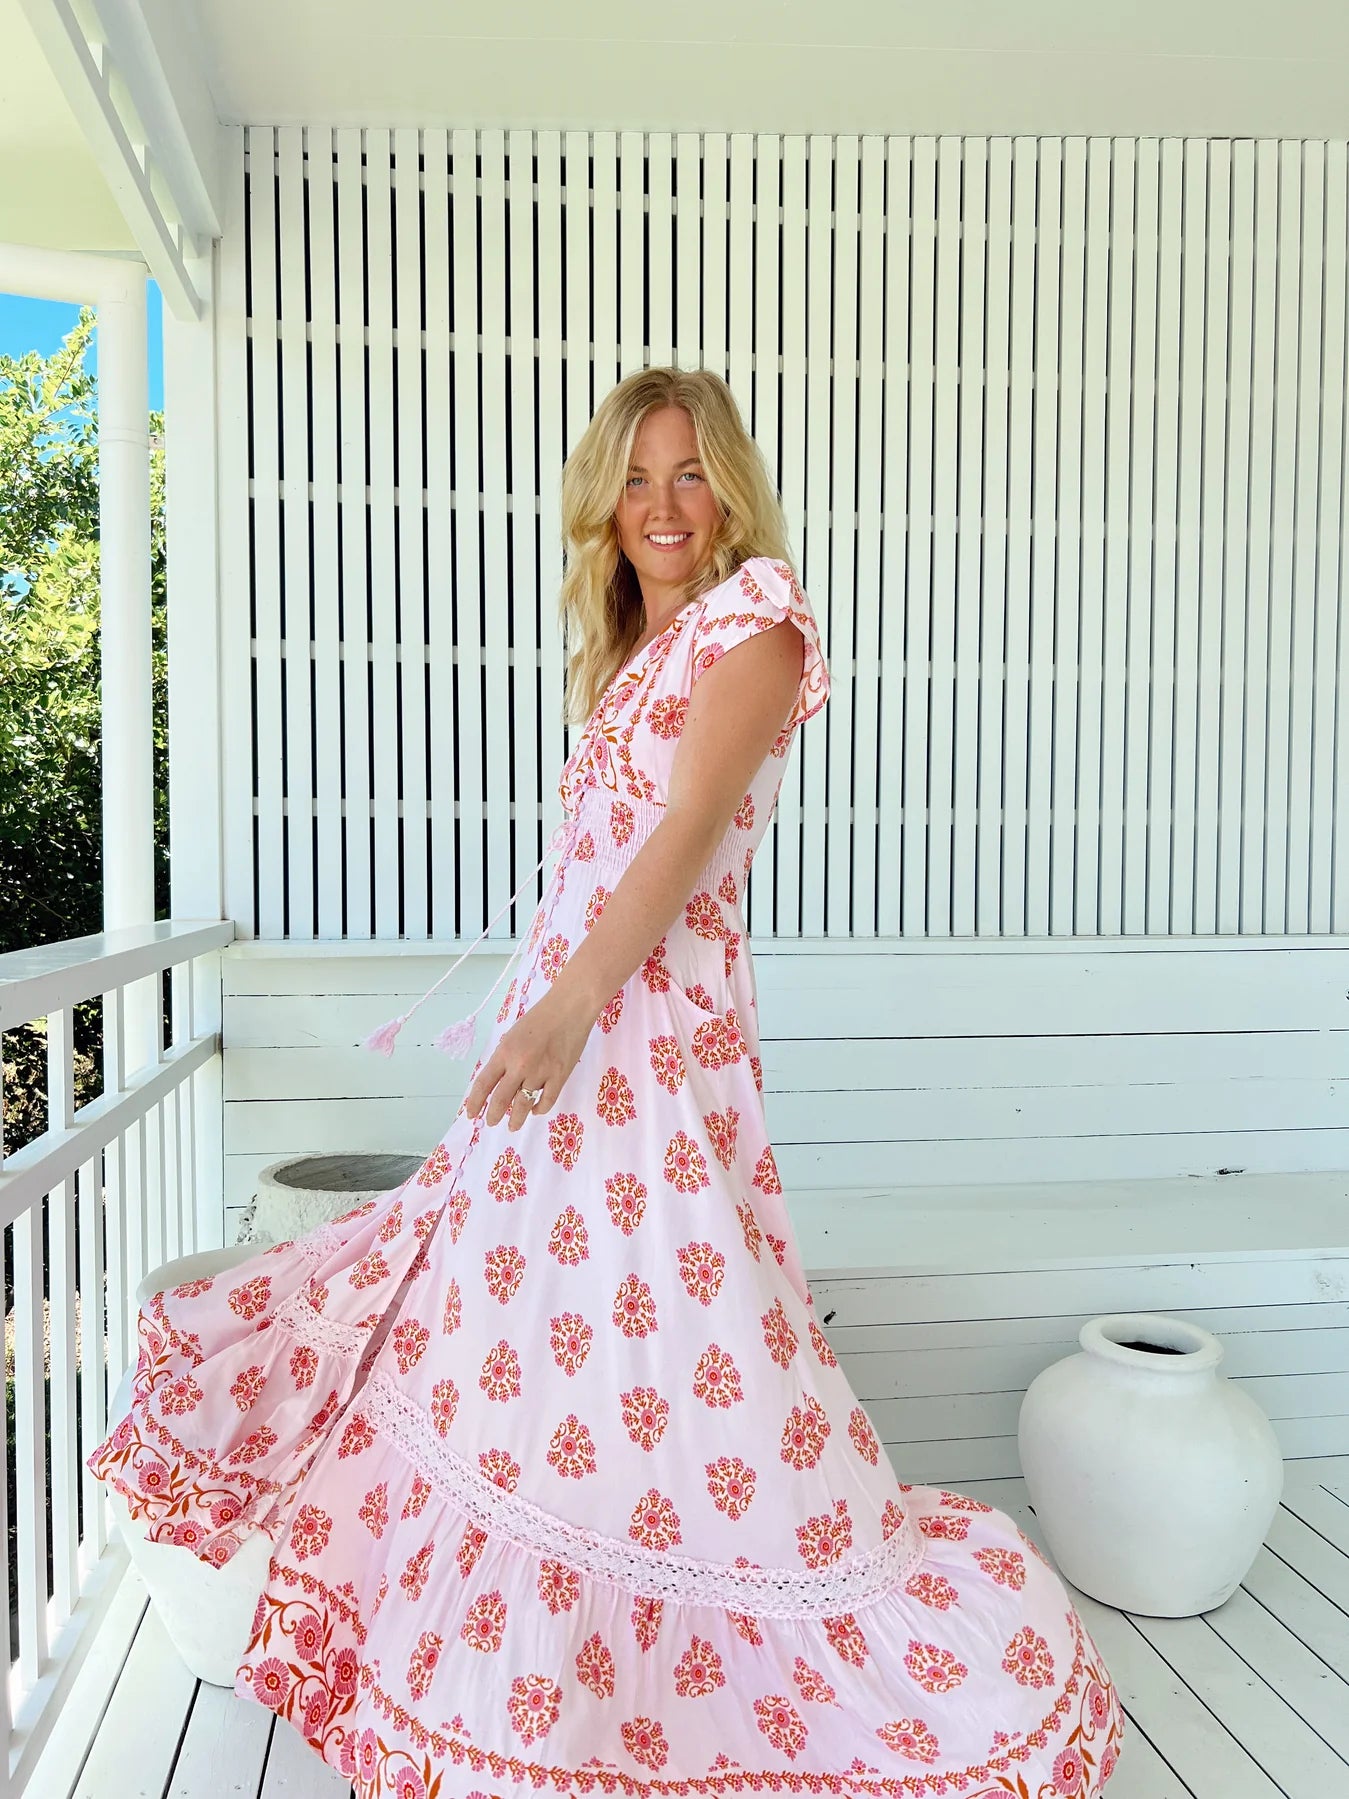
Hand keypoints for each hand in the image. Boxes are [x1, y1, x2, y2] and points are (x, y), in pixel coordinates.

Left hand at [464, 986, 595, 1130]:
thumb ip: (505, 1058)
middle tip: (492, 1122)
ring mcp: (540, 1072)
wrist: (569, 1007)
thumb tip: (500, 1081)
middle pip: (501, 1100)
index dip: (475, 1102)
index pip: (483, 1084)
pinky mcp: (560, 1076)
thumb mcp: (513, 1035)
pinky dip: (539, 1109)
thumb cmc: (540, 1017)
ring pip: (524, 1105)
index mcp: (504, 1052)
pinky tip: (536, 1110)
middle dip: (493, 1115)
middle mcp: (519, 1065)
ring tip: (513, 1126)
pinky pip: (547, 1101)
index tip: (472, 1114)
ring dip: (516, 1119)